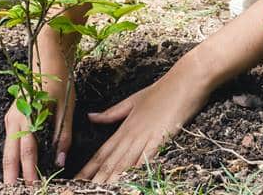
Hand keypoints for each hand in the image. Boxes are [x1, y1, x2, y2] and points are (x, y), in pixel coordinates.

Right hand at [2, 37, 73, 183]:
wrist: (47, 59)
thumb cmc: (59, 82)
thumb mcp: (66, 109)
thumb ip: (62, 137)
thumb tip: (60, 161)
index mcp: (28, 117)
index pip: (28, 152)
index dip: (29, 172)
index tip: (32, 188)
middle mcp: (15, 119)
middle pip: (10, 154)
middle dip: (12, 175)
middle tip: (14, 192)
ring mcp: (11, 117)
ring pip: (8, 148)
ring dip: (11, 167)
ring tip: (15, 184)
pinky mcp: (12, 117)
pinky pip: (10, 140)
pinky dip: (13, 155)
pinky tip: (18, 166)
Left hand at [74, 58, 213, 183]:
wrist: (186, 79)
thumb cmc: (162, 89)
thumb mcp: (133, 100)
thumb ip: (112, 113)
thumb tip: (91, 117)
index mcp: (124, 127)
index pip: (101, 153)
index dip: (88, 169)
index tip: (75, 180)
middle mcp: (131, 134)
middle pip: (109, 162)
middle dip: (95, 179)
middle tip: (80, 190)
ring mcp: (146, 136)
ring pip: (124, 162)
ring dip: (111, 178)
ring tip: (99, 189)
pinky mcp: (161, 137)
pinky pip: (146, 157)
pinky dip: (136, 169)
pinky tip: (128, 179)